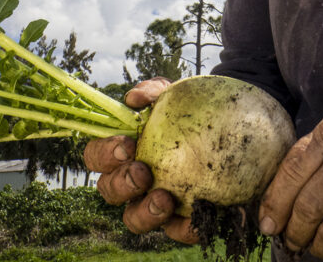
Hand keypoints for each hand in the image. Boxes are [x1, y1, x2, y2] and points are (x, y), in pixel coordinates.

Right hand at [82, 78, 197, 243]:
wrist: (225, 126)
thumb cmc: (186, 111)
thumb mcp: (172, 95)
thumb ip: (153, 92)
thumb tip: (134, 98)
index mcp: (120, 153)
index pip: (96, 157)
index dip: (104, 154)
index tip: (127, 145)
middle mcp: (129, 183)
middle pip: (109, 191)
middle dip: (121, 184)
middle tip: (142, 172)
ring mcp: (151, 204)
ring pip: (133, 219)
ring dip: (144, 212)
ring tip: (165, 199)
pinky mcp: (178, 220)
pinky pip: (176, 231)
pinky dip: (184, 228)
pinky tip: (198, 218)